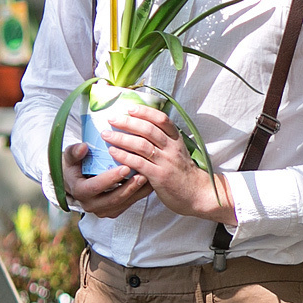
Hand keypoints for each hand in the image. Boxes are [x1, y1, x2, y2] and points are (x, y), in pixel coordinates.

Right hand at [61, 142, 152, 217]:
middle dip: (129, 187)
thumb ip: (74, 152)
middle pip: (113, 199)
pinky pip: (129, 204)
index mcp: (80, 191)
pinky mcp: (113, 210)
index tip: (125, 167)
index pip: (95, 187)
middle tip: (142, 175)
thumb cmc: (74, 165)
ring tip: (148, 178)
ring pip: (123, 203)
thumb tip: (83, 147)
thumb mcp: (70, 157)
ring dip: (137, 192)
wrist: (75, 181)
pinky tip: (149, 183)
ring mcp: (103, 210)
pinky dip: (139, 194)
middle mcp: (91, 205)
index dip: (110, 178)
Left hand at [102, 104, 236, 224]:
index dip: (145, 112)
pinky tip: (113, 152)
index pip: (162, 119)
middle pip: (148, 129)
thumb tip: (139, 126)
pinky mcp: (159, 176)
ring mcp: (166, 162)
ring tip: (106, 134)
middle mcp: (172, 148)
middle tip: (112, 119)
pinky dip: (124, 156)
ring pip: (141, 145)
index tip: (130, 108)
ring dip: (121, 138)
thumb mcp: (177, 150)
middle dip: (128, 122)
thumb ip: (162, 139)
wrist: (196, 194)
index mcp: (176, 139)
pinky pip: (139, 163)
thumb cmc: (182, 171)